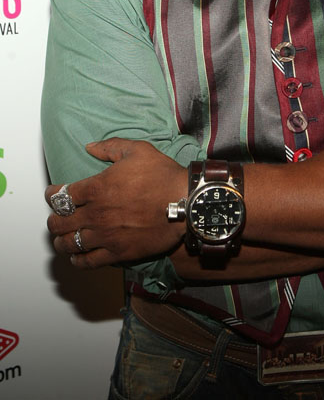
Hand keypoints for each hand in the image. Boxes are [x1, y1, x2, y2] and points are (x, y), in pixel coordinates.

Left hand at [45, 138, 186, 268]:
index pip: (61, 195)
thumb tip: (90, 147)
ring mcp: (106, 235)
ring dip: (61, 241)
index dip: (52, 195)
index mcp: (98, 187)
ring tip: (61, 239)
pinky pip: (88, 261)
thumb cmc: (163, 175)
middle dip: (53, 220)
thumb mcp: (138, 150)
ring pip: (69, 244)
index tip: (52, 194)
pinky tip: (77, 257)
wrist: (186, 202)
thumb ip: (110, 147)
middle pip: (59, 222)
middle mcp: (96, 213)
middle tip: (56, 219)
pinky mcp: (118, 252)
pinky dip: (78, 260)